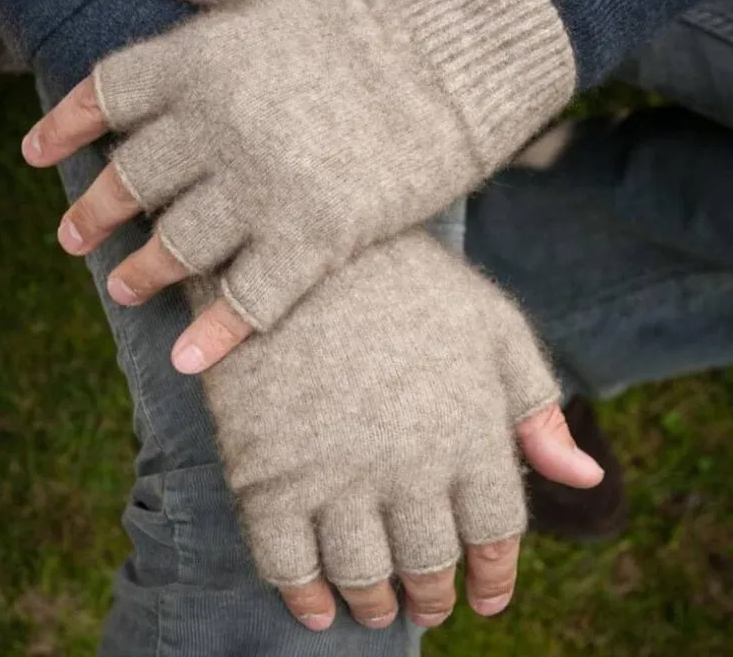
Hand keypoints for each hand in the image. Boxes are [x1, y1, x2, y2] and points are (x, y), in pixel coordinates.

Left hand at [23, 0, 574, 341]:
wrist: (456, 58)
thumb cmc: (366, 13)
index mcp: (201, 58)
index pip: (105, 94)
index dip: (64, 125)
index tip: (38, 154)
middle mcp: (218, 126)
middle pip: (132, 181)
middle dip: (95, 213)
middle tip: (75, 238)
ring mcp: (264, 187)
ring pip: (178, 247)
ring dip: (143, 274)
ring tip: (125, 288)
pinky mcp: (315, 236)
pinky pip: (250, 299)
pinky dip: (216, 335)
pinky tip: (187, 362)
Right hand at [187, 229, 601, 629]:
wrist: (302, 246)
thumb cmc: (405, 282)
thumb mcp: (490, 326)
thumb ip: (537, 407)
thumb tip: (587, 479)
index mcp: (470, 432)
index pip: (496, 533)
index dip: (494, 574)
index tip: (486, 598)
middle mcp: (409, 467)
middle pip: (429, 562)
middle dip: (433, 593)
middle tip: (427, 602)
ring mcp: (335, 474)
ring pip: (362, 574)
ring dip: (375, 604)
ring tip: (378, 608)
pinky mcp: (267, 474)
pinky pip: (286, 564)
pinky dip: (303, 598)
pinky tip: (317, 606)